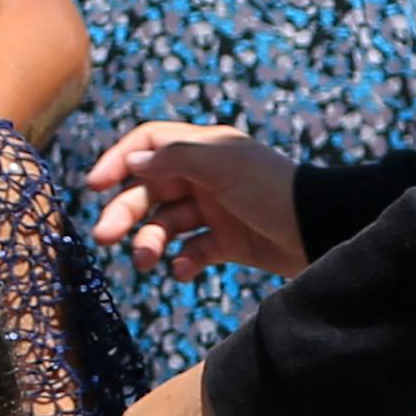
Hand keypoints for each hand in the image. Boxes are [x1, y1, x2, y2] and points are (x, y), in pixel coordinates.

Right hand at [83, 121, 305, 278]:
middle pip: (151, 190)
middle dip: (126, 211)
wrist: (320, 230)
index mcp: (204, 150)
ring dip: (151, 242)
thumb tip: (133, 162)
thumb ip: (176, 159)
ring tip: (147, 262)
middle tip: (105, 237)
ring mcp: (216, 211)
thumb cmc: (274, 191)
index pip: (150, 145)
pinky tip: (183, 270)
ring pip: (167, 225)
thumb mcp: (224, 165)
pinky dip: (183, 262)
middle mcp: (206, 177)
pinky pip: (193, 252)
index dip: (120, 161)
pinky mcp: (228, 243)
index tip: (95, 186)